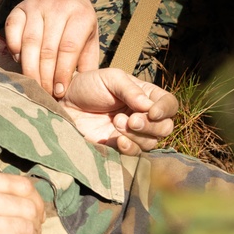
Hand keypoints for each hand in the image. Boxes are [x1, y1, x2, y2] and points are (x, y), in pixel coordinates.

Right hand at [5, 0, 100, 97]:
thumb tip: (80, 92)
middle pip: (47, 48)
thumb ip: (87, 63)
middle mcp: (58, 7)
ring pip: (29, 41)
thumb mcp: (90, 39)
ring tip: (32, 86)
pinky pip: (12, 30)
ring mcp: (37, 6)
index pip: (69, 48)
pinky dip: (14, 48)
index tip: (59, 92)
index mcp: (80, 16)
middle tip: (44, 94)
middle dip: (45, 76)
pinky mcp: (19, 7)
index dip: (62, 73)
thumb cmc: (78, 24)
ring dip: (29, 68)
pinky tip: (19, 63)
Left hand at [59, 68, 176, 153]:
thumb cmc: (88, 85)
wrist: (64, 104)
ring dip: (137, 135)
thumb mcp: (110, 79)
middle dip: (151, 125)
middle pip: (166, 127)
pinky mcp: (120, 147)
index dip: (165, 109)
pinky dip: (130, 148)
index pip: (169, 104)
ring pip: (152, 142)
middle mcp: (143, 115)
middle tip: (131, 119)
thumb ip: (130, 90)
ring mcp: (133, 133)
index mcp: (145, 95)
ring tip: (116, 123)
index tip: (151, 112)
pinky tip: (118, 140)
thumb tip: (149, 106)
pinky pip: (135, 154)